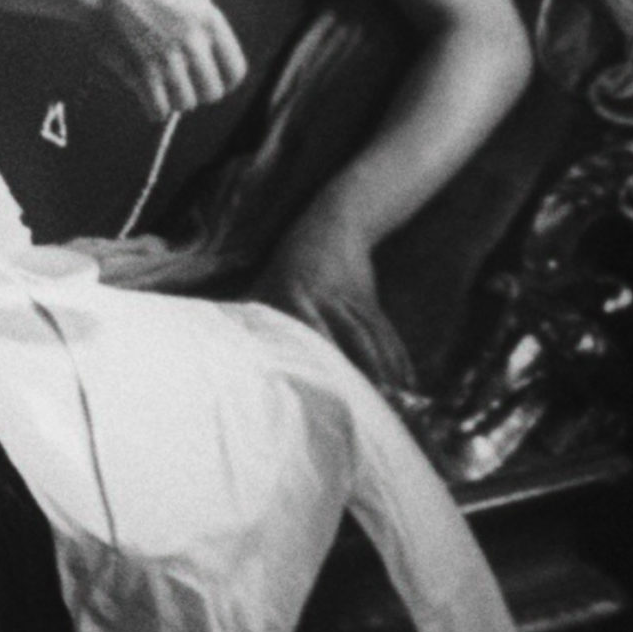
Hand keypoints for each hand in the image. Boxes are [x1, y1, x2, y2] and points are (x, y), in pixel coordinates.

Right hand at [78, 0, 247, 124]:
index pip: (235, 72)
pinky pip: (160, 110)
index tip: (203, 83)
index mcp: (210, 20)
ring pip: (185, 104)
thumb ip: (203, 38)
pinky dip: (152, 108)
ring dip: (170, 100)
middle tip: (174, 85)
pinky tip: (143, 94)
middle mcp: (195, 39)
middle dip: (194, 94)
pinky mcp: (143, 70)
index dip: (222, 83)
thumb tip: (215, 88)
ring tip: (155, 84)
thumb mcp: (183, 6)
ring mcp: (170, 56)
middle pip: (212, 93)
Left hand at [251, 205, 415, 394]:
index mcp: (295, 294)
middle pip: (352, 339)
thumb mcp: (267, 282)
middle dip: (362, 373)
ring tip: (394, 404)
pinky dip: (399, 360)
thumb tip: (225, 344)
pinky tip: (407, 385)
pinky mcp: (374, 305)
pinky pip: (388, 335)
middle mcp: (329, 298)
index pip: (309, 328)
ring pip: (374, 340)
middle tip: (368, 406)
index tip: (324, 385)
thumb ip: (252, 314)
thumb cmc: (289, 263)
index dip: (319, 355)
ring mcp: (355, 301)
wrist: (334, 225)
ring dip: (385, 372)